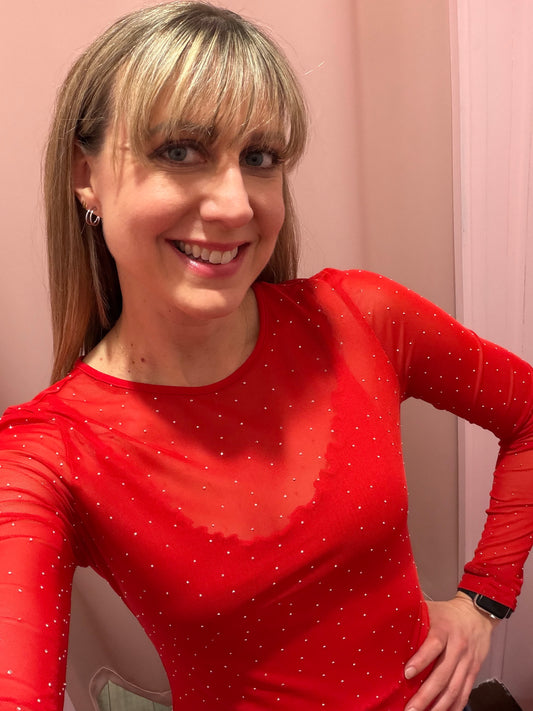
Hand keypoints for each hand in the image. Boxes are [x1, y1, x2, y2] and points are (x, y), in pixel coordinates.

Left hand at [403, 592, 498, 710]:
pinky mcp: (473, 671)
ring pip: (454, 688)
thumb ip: (415, 619)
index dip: (420, 660)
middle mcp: (458, 647)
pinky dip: (455, 706)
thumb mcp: (431, 610)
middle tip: (410, 708)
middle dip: (426, 694)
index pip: (433, 645)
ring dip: (439, 706)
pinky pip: (465, 692)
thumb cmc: (447, 614)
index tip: (406, 674)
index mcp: (444, 629)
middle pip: (443, 674)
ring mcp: (467, 661)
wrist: (476, 614)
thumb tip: (388, 625)